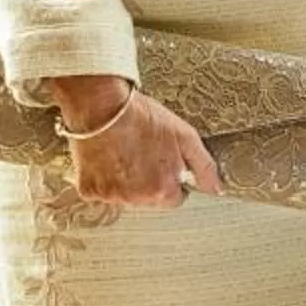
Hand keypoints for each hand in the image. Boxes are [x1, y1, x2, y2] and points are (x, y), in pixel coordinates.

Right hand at [59, 84, 222, 209]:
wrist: (100, 105)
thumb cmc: (142, 118)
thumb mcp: (185, 136)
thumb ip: (204, 167)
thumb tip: (217, 189)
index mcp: (161, 190)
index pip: (174, 199)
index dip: (171, 178)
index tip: (163, 161)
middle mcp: (135, 199)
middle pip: (149, 199)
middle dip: (149, 181)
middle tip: (142, 152)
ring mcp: (109, 196)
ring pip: (125, 196)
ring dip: (126, 181)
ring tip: (123, 151)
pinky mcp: (87, 190)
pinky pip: (101, 191)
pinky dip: (103, 178)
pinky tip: (106, 156)